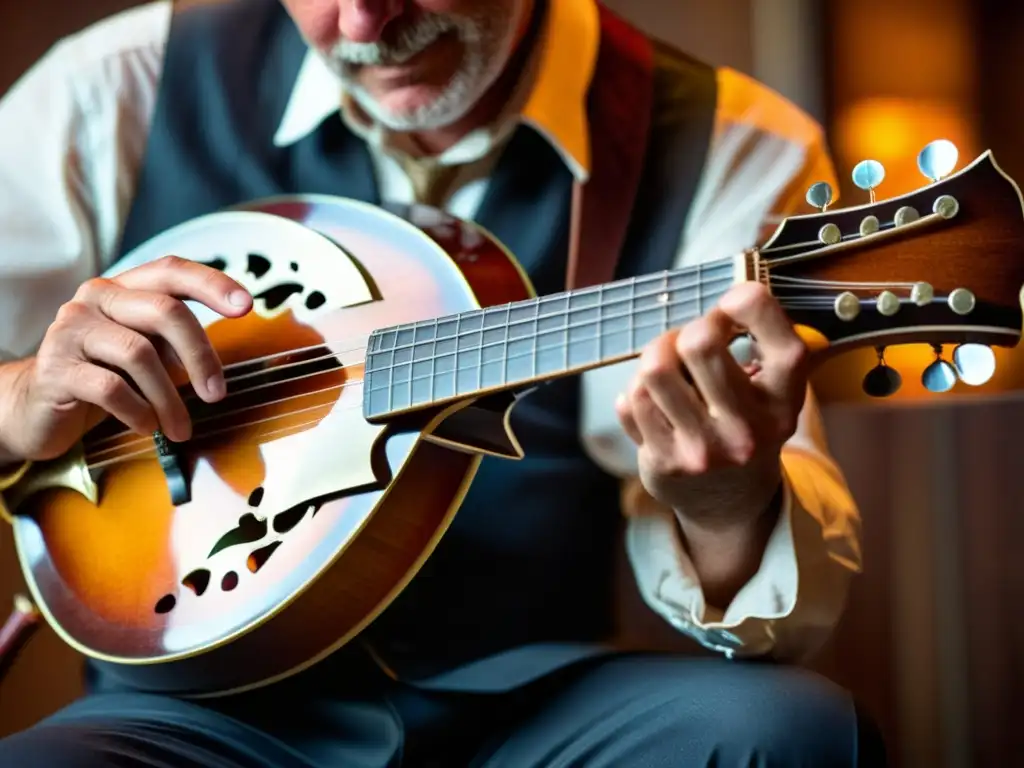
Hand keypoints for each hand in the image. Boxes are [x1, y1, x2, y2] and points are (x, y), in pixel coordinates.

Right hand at [0, 255, 251, 462]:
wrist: (35, 406)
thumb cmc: (102, 376)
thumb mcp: (144, 351)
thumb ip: (174, 342)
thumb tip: (213, 360)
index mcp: (123, 288)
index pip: (171, 270)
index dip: (211, 284)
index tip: (246, 306)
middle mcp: (95, 298)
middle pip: (165, 311)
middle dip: (200, 356)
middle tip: (217, 395)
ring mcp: (71, 330)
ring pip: (140, 354)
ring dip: (170, 399)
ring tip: (179, 428)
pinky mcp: (56, 368)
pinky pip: (112, 388)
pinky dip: (139, 412)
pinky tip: (146, 426)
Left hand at [616, 282, 808, 526]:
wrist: (733, 502)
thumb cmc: (748, 422)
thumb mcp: (775, 388)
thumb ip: (762, 339)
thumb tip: (731, 289)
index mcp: (785, 400)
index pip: (776, 334)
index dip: (746, 301)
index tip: (731, 304)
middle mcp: (748, 428)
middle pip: (699, 344)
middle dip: (687, 329)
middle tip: (690, 341)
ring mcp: (703, 451)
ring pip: (654, 370)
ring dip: (655, 357)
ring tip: (667, 367)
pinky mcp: (664, 464)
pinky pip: (631, 400)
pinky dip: (637, 390)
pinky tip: (655, 400)